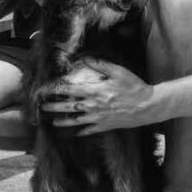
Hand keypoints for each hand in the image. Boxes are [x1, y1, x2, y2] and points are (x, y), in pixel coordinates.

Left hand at [40, 57, 156, 133]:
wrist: (148, 106)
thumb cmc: (134, 87)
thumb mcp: (118, 72)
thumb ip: (101, 65)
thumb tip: (86, 58)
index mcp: (95, 92)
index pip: (71, 91)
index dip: (58, 90)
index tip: (48, 89)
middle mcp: (94, 106)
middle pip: (70, 107)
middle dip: (55, 107)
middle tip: (43, 108)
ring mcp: (99, 118)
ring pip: (77, 121)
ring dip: (64, 122)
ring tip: (54, 122)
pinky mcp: (106, 126)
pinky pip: (91, 130)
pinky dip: (83, 131)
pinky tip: (76, 133)